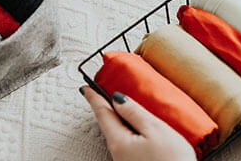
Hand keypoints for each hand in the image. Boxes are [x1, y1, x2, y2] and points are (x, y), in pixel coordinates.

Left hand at [81, 86, 195, 160]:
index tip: (86, 87)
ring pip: (117, 133)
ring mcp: (125, 159)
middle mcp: (118, 152)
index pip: (102, 113)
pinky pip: (126, 141)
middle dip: (104, 107)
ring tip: (117, 106)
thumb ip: (135, 113)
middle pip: (108, 124)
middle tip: (97, 93)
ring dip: (116, 118)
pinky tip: (133, 126)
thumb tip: (119, 99)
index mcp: (120, 141)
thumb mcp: (155, 130)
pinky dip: (126, 128)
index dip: (94, 97)